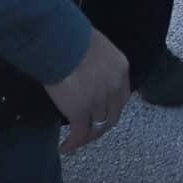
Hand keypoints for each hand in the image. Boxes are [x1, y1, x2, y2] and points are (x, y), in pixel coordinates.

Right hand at [43, 28, 129, 155]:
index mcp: (120, 68)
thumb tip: (84, 67)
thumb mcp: (94, 45)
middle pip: (112, 115)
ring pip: (97, 127)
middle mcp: (114, 87)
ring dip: (87, 137)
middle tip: (90, 131)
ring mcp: (98, 101)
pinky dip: (73, 144)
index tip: (103, 113)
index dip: (112, 107)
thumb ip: (96, 61)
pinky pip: (79, 133)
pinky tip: (64, 147)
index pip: (122, 96)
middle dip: (102, 126)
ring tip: (77, 141)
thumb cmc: (71, 35)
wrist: (60, 41)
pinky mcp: (80, 111)